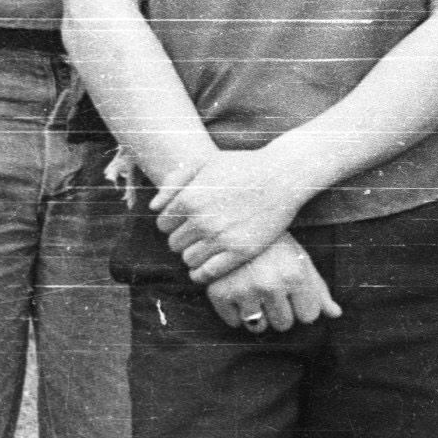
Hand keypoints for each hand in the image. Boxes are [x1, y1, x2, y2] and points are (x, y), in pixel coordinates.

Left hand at [154, 144, 312, 284]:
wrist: (283, 174)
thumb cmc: (243, 166)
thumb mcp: (205, 162)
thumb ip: (175, 182)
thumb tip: (154, 208)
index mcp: (189, 199)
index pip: (163, 225)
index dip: (173, 224)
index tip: (187, 222)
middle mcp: (201, 220)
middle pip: (174, 243)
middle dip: (184, 239)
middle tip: (200, 234)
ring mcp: (221, 237)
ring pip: (189, 259)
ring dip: (194, 255)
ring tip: (207, 247)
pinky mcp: (240, 251)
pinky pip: (208, 273)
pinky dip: (201, 274)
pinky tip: (206, 268)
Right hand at [208, 236, 340, 332]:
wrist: (236, 223)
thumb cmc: (276, 245)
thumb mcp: (301, 260)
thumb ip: (319, 289)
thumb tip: (336, 314)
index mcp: (295, 275)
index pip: (309, 316)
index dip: (303, 306)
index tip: (295, 293)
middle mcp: (269, 284)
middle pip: (284, 324)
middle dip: (281, 311)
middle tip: (273, 290)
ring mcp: (242, 290)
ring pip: (258, 327)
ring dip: (259, 316)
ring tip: (256, 293)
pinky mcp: (218, 292)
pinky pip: (233, 322)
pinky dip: (236, 313)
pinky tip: (238, 292)